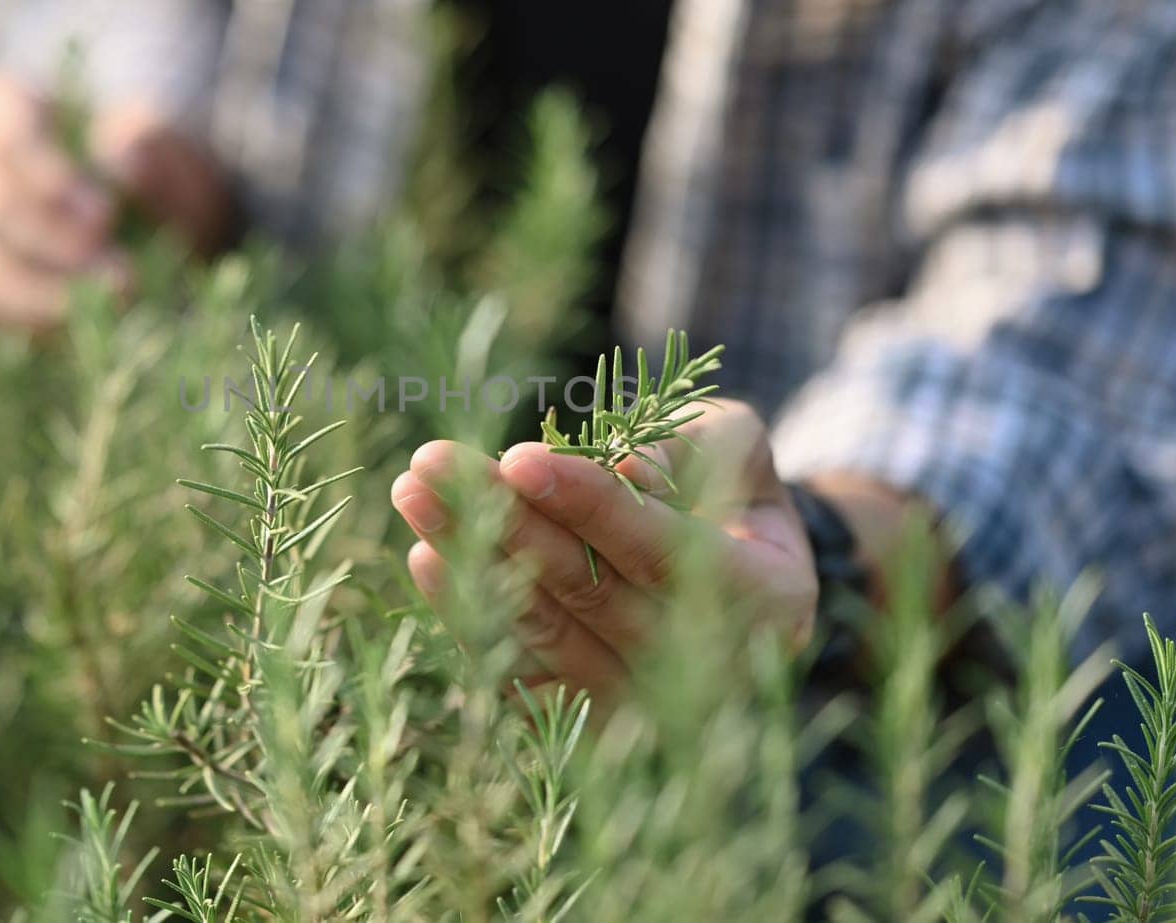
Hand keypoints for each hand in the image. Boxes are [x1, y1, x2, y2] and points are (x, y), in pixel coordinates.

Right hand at [0, 69, 233, 327]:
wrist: (134, 209)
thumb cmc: (141, 161)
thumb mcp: (165, 144)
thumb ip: (152, 140)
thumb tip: (121, 152)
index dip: (46, 174)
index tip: (105, 214)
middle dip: (55, 243)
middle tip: (123, 271)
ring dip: (44, 292)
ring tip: (111, 299)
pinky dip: (31, 316)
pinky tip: (84, 319)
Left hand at [390, 400, 816, 703]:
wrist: (740, 605)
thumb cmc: (732, 506)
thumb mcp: (740, 456)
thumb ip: (697, 446)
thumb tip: (622, 467)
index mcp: (761, 599)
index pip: (661, 549)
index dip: (588, 504)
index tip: (518, 458)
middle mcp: (705, 670)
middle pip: (587, 591)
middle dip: (504, 520)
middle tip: (432, 462)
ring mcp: (641, 709)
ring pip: (542, 631)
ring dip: (471, 562)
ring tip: (414, 496)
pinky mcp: (587, 729)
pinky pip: (519, 677)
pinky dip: (471, 619)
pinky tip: (430, 559)